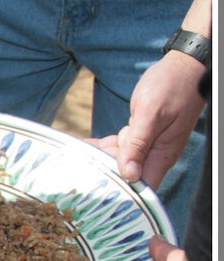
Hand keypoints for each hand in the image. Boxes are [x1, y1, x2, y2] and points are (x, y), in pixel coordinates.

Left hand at [90, 52, 205, 188]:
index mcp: (162, 155)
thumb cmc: (171, 86)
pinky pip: (120, 147)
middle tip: (80, 169)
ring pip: (119, 161)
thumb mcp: (151, 114)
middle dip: (104, 173)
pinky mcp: (141, 135)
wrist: (182, 67)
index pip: (141, 188)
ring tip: (77, 157)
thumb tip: (130, 174)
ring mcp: (148, 146)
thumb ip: (139, 143)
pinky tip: (86, 145)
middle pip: (126, 176)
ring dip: (100, 158)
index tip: (96, 191)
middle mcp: (155, 155)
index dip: (121, 194)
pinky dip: (103, 146)